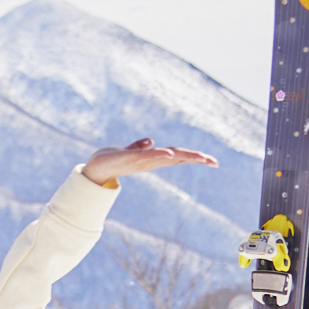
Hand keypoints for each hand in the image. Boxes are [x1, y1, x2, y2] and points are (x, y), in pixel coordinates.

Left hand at [84, 138, 218, 184]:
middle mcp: (150, 162)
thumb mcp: (129, 151)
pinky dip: (159, 155)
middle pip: (178, 158)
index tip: (213, 161)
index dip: (195, 158)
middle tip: (214, 162)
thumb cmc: (113, 160)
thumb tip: (151, 141)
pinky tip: (169, 154)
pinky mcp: (129, 158)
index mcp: (154, 160)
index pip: (179, 157)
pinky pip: (146, 156)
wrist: (94, 167)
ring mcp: (141, 160)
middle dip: (196, 159)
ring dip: (183, 156)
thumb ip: (140, 147)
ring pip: (166, 158)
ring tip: (200, 157)